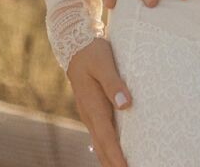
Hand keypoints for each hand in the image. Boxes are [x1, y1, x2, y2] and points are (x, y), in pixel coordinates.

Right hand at [64, 38, 131, 166]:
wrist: (74, 43)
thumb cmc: (92, 52)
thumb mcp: (104, 63)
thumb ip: (114, 83)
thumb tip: (126, 104)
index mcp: (93, 106)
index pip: (107, 138)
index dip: (117, 157)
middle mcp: (89, 114)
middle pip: (102, 148)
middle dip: (113, 164)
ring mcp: (89, 114)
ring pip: (99, 144)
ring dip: (110, 159)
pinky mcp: (92, 110)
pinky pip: (100, 135)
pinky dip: (107, 148)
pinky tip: (113, 153)